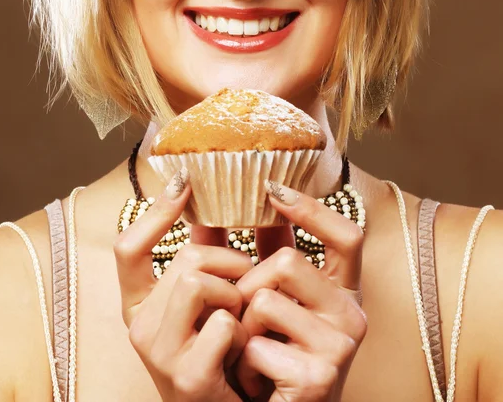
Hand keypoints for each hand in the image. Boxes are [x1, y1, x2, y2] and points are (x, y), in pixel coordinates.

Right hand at [113, 167, 254, 401]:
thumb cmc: (221, 348)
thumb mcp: (208, 297)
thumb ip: (205, 251)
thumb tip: (208, 195)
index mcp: (138, 304)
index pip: (128, 248)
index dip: (155, 213)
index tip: (183, 181)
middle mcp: (138, 326)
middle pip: (186, 258)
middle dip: (228, 263)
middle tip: (243, 286)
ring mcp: (157, 352)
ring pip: (197, 280)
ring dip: (234, 292)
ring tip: (240, 317)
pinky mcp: (185, 376)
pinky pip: (223, 321)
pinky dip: (243, 327)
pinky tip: (243, 348)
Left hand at [233, 181, 367, 401]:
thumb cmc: (271, 354)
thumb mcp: (269, 301)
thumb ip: (258, 257)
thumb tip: (217, 211)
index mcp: (342, 290)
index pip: (348, 236)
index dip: (314, 210)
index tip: (272, 188)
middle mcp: (351, 312)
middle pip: (288, 261)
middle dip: (247, 285)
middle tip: (243, 315)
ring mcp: (341, 345)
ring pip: (266, 299)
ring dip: (242, 325)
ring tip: (250, 350)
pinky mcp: (321, 377)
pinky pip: (257, 344)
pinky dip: (243, 361)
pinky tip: (254, 379)